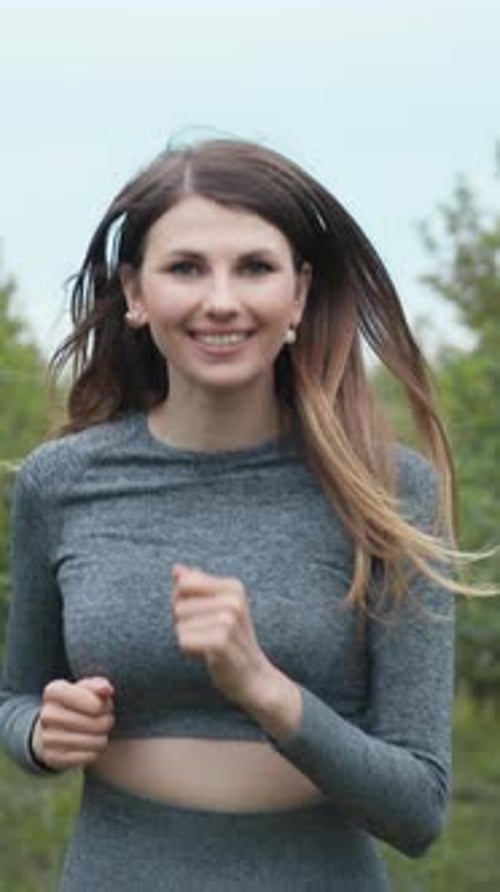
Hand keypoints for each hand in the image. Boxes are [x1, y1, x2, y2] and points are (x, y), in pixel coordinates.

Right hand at [31, 676, 114, 770]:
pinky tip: (90, 745)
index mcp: (54, 691)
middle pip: (95, 723)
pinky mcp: (51, 757)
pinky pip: (87, 757)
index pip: (94, 702)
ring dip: (102, 738)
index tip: (102, 705)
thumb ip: (99, 685)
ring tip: (98, 733)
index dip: (104, 706)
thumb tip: (106, 690)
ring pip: (92, 741)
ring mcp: (47, 737)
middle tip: (105, 720)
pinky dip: (94, 752)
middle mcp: (47, 714)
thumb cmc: (77, 703)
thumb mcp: (86, 689)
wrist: (54, 728)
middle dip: (106, 722)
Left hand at [171, 564, 301, 738]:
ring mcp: (229, 620)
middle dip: (184, 622)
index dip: (183, 601)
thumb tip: (176, 568)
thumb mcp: (217, 608)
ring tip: (209, 645)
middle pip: (179, 605)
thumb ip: (195, 586)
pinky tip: (208, 655)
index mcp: (233, 586)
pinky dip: (189, 651)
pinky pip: (183, 641)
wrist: (254, 677)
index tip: (203, 617)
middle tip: (207, 635)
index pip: (183, 584)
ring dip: (188, 639)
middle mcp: (233, 599)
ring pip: (179, 624)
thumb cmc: (231, 641)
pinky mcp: (221, 641)